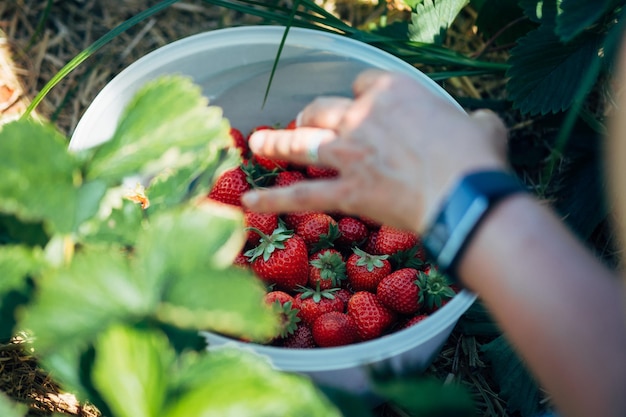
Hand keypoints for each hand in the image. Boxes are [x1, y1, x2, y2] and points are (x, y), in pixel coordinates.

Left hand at [242, 70, 508, 233]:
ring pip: (302, 144)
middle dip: (310, 115)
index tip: (361, 106)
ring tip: (259, 144)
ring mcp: (349, 154)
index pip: (363, 85)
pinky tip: (248, 201)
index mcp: (394, 94)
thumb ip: (475, 122)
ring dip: (278, 143)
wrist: (466, 195)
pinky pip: (302, 197)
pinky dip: (274, 201)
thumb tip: (482, 124)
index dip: (359, 97)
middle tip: (303, 122)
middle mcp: (363, 117)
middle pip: (323, 108)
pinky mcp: (347, 192)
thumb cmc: (479, 159)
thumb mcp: (485, 127)